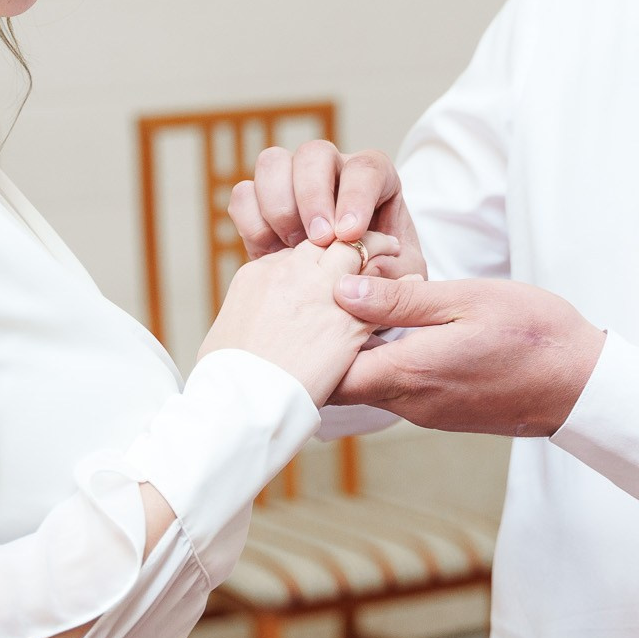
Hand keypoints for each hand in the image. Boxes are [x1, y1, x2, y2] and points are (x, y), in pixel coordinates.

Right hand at [198, 236, 392, 404]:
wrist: (242, 400)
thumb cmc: (227, 377)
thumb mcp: (227, 333)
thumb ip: (249, 316)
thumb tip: (254, 321)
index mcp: (260, 274)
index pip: (296, 251)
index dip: (314, 257)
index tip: (325, 263)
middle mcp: (291, 273)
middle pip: (326, 239)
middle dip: (346, 237)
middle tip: (364, 241)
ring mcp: (320, 293)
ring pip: (356, 251)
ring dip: (376, 247)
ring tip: (392, 250)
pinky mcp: (347, 321)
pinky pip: (384, 292)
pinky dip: (401, 284)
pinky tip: (412, 280)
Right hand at [229, 141, 426, 279]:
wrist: (348, 297)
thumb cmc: (383, 279)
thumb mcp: (402, 282)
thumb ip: (392, 273)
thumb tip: (368, 265)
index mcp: (374, 180)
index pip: (366, 167)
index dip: (355, 196)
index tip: (349, 233)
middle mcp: (331, 172)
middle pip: (314, 154)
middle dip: (312, 196)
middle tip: (318, 240)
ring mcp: (292, 183)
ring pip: (273, 163)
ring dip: (279, 206)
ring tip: (293, 248)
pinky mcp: (260, 206)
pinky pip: (244, 194)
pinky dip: (251, 221)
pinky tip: (271, 252)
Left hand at [326, 274, 603, 436]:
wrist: (581, 385)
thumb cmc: (532, 334)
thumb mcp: (466, 300)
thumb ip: (400, 302)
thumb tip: (341, 291)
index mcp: (409, 373)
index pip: (328, 375)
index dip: (308, 341)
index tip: (306, 299)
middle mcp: (410, 402)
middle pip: (341, 382)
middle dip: (327, 344)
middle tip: (323, 295)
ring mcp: (426, 412)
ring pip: (368, 384)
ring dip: (357, 351)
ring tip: (355, 302)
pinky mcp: (442, 411)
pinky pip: (396, 388)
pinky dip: (383, 360)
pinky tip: (392, 326)